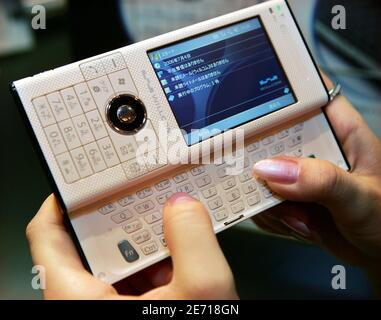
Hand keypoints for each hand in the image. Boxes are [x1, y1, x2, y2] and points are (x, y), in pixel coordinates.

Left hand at [26, 193, 237, 299]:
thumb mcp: (201, 293)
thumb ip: (194, 239)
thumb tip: (184, 205)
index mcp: (77, 300)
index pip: (47, 234)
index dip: (62, 200)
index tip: (86, 178)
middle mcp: (82, 304)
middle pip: (87, 244)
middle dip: (119, 217)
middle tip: (142, 194)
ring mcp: (103, 310)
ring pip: (114, 263)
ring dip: (143, 243)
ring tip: (167, 222)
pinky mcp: (126, 314)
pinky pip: (131, 283)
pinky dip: (153, 267)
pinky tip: (179, 259)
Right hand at [252, 76, 380, 288]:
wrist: (379, 256)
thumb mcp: (359, 198)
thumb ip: (321, 180)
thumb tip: (270, 168)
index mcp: (340, 131)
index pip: (308, 93)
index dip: (281, 88)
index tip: (249, 95)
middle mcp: (314, 148)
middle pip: (272, 133)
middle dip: (260, 157)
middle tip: (260, 177)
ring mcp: (298, 173)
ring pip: (262, 170)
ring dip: (268, 196)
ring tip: (298, 215)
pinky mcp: (288, 196)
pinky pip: (262, 197)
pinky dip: (269, 215)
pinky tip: (295, 224)